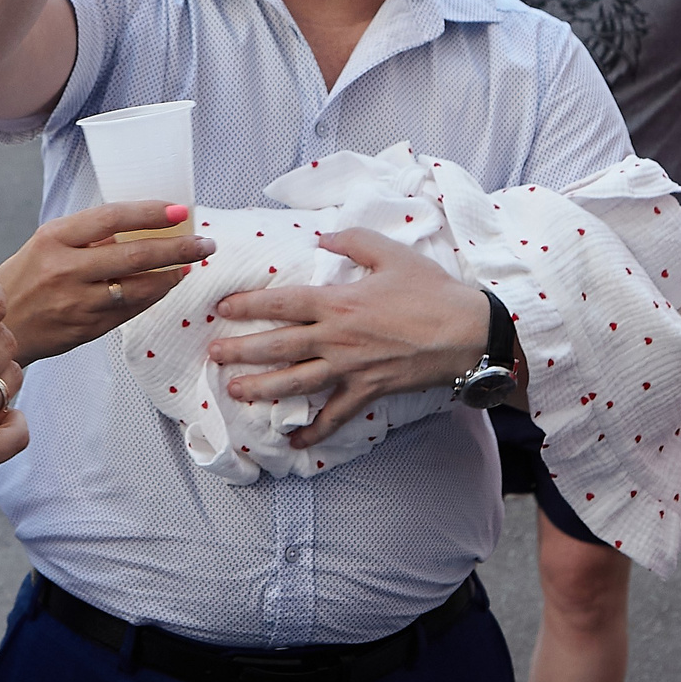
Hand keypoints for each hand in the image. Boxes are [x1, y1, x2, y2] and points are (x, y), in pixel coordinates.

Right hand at [0, 202, 216, 360]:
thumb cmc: (24, 279)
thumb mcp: (45, 245)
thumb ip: (87, 236)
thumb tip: (140, 226)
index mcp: (54, 238)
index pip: (112, 218)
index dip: (150, 213)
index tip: (180, 211)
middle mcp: (65, 269)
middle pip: (134, 256)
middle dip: (177, 249)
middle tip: (205, 243)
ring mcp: (77, 303)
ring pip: (138, 289)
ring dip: (171, 277)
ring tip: (189, 266)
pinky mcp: (86, 329)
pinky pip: (130, 311)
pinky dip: (152, 297)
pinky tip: (165, 287)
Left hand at [209, 229, 489, 447]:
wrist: (467, 332)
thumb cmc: (432, 290)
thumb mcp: (392, 254)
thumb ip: (353, 241)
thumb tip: (324, 237)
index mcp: (338, 303)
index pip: (282, 304)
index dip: (249, 305)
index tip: (223, 307)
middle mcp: (336, 339)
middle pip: (278, 346)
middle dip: (241, 351)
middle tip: (213, 354)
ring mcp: (350, 369)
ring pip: (296, 383)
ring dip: (263, 388)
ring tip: (236, 391)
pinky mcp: (368, 392)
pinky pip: (335, 416)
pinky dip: (314, 432)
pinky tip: (293, 444)